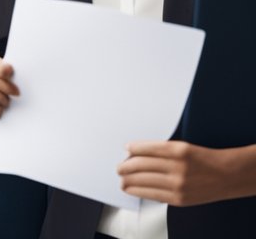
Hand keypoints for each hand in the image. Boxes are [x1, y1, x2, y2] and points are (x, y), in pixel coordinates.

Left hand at [119, 141, 248, 205]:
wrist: (227, 175)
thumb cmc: (204, 159)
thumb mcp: (183, 147)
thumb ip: (160, 150)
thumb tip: (134, 153)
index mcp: (178, 150)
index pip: (145, 148)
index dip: (132, 149)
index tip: (125, 149)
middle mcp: (177, 167)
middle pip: (140, 165)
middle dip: (125, 167)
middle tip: (118, 167)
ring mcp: (178, 185)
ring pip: (142, 181)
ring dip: (127, 180)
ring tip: (121, 179)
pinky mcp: (179, 199)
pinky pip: (152, 194)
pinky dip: (138, 191)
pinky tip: (131, 188)